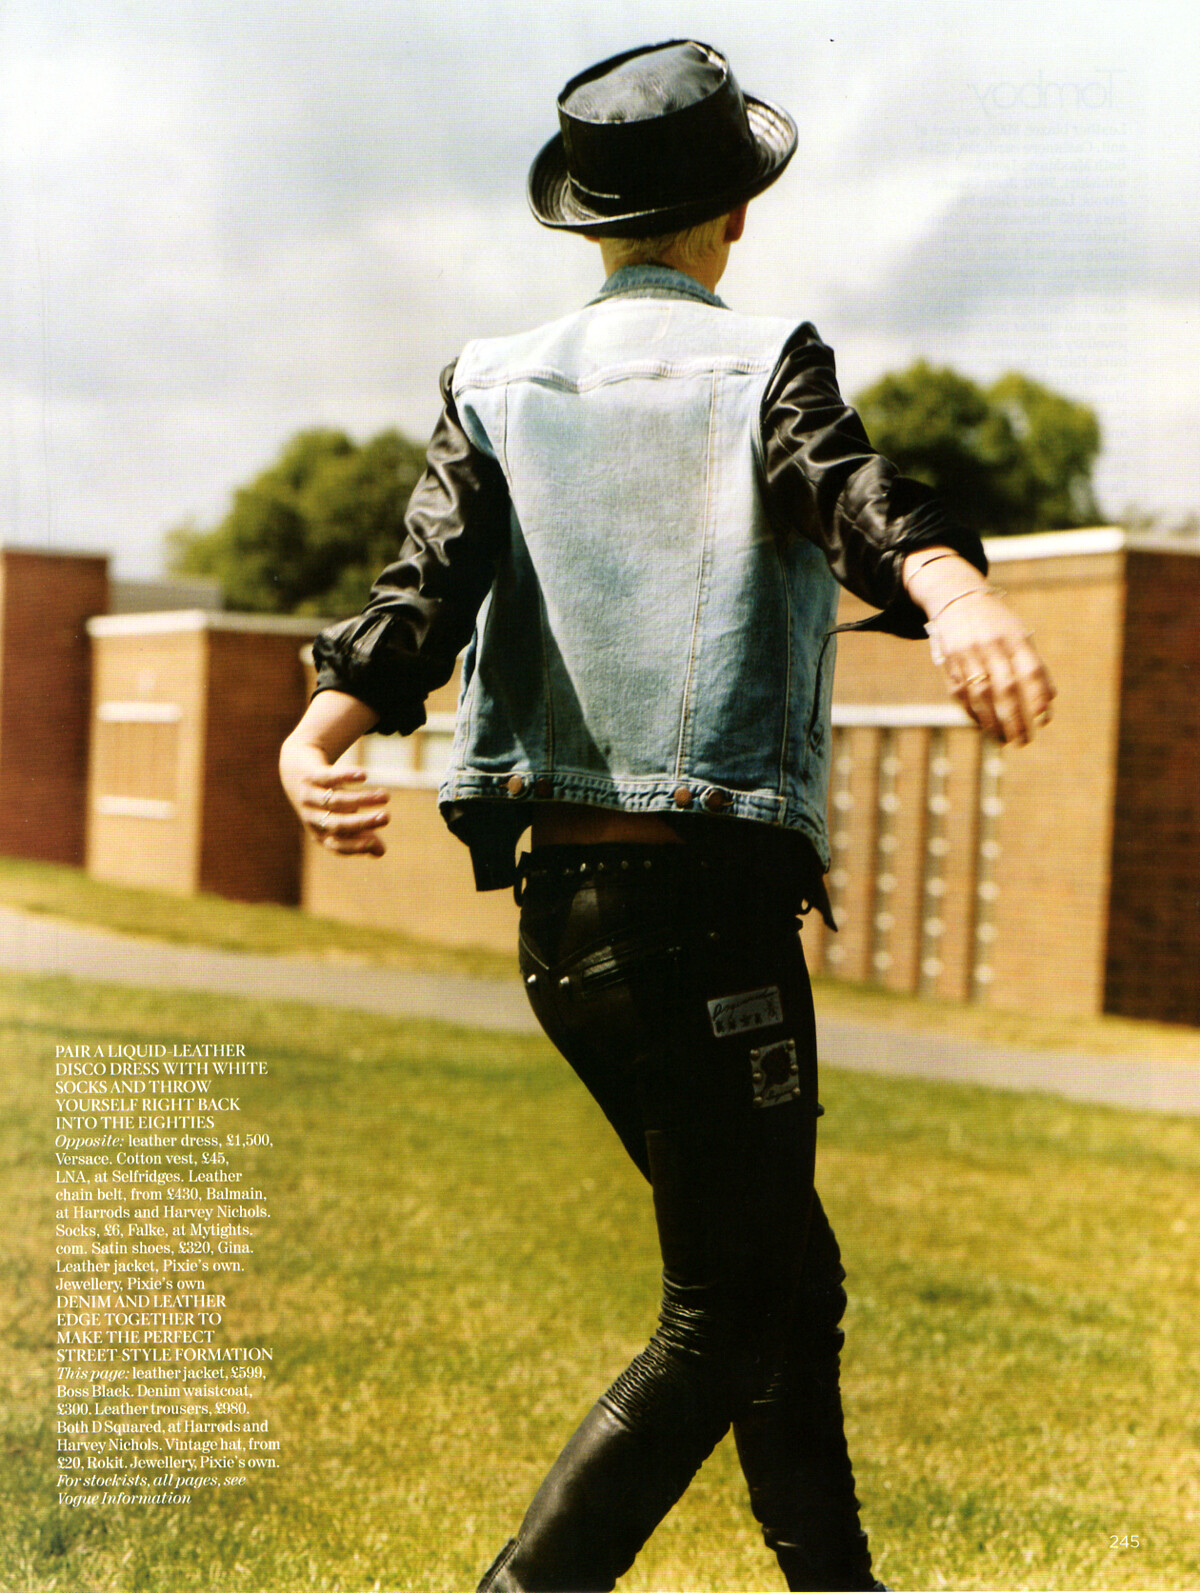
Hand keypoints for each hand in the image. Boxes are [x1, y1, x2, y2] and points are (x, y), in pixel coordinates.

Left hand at [279, 692, 388, 854]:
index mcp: (319, 832)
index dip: (355, 846)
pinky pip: (327, 777)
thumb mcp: (341, 817)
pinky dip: (345, 776)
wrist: (295, 768)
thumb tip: (381, 852)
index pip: (336, 845)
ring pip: (337, 800)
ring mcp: (309, 795)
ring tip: (386, 796)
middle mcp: (312, 816)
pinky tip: (364, 775)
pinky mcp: (310, 775)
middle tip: (386, 818)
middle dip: (363, 822)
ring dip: (363, 798)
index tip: (377, 844)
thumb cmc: (324, 799)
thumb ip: (360, 834)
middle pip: (337, 823)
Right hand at [926, 588, 1055, 746]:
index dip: (1038, 697)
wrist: (955, 598)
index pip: (1031, 671)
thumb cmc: (995, 622)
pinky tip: (983, 725)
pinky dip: (972, 713)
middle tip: (1023, 741)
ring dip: (992, 722)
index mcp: (1015, 637)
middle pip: (1005, 688)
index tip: (1043, 721)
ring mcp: (968, 654)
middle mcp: (991, 645)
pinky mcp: (949, 662)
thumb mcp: (1018, 633)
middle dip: (1015, 718)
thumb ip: (1032, 664)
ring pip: (981, 695)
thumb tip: (1048, 700)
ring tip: (1003, 739)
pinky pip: (961, 694)